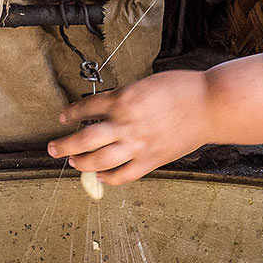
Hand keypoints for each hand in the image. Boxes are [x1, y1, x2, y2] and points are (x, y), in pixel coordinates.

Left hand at [46, 71, 212, 185]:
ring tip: (72, 162)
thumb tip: (109, 108)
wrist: (210, 105)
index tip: (63, 117)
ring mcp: (137, 144)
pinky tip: (100, 177)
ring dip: (81, 162)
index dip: (71, 113)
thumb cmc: (183, 90)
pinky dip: (108, 178)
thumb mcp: (147, 84)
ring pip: (98, 159)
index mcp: (124, 99)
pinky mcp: (151, 160)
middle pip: (84, 138)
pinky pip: (123, 175)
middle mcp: (125, 123)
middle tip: (52, 148)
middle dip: (64, 144)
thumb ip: (126, 97)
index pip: (87, 107)